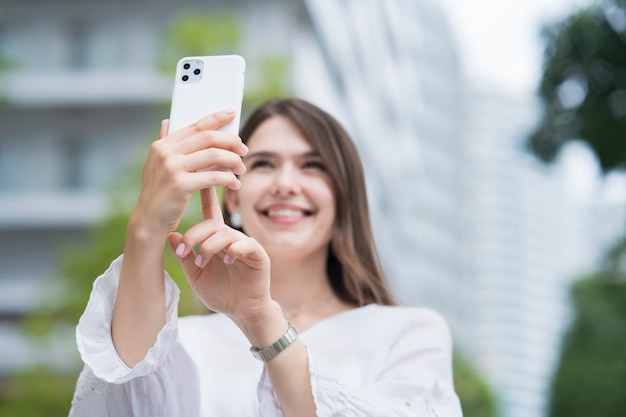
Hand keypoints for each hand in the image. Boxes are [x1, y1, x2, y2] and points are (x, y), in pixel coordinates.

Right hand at [130, 111, 247, 238]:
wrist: (149, 221)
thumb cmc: (160, 194)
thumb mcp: (158, 166)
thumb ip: (166, 144)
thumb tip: (167, 121)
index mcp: (162, 145)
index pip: (195, 126)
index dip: (215, 118)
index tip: (232, 113)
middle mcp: (165, 152)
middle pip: (208, 137)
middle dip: (231, 141)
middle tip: (244, 150)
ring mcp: (172, 168)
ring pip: (214, 155)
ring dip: (233, 161)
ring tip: (241, 169)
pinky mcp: (180, 185)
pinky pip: (213, 177)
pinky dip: (228, 179)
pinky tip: (235, 184)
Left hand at [167, 187, 273, 322]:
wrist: (242, 312)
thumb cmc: (220, 293)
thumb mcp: (196, 274)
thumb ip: (185, 255)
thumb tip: (170, 235)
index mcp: (218, 239)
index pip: (211, 211)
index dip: (205, 194)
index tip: (196, 175)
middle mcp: (232, 238)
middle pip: (212, 224)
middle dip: (195, 235)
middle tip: (185, 251)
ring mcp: (246, 245)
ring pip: (225, 234)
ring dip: (209, 246)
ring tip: (201, 261)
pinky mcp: (258, 255)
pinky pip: (246, 244)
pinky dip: (234, 250)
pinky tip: (227, 260)